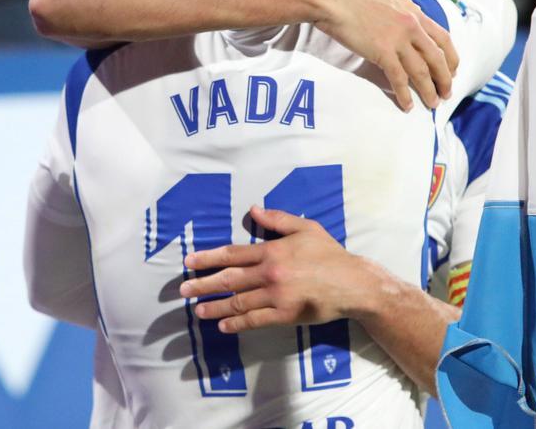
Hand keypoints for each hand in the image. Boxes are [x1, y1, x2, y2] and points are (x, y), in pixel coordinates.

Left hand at [180, 207, 377, 333]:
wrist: (352, 283)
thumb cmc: (329, 254)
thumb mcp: (305, 228)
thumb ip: (278, 219)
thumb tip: (253, 209)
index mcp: (272, 251)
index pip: (232, 254)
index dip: (208, 258)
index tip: (189, 262)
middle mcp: (270, 273)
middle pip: (229, 279)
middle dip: (203, 284)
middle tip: (183, 291)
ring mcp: (276, 296)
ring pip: (238, 302)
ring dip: (215, 306)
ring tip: (198, 310)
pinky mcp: (285, 315)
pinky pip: (255, 320)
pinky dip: (237, 323)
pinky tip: (223, 325)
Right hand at [313, 0, 457, 110]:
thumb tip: (407, 2)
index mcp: (413, 11)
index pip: (442, 36)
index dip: (450, 56)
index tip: (452, 69)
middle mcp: (411, 25)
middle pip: (437, 57)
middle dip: (445, 78)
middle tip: (447, 92)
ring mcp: (398, 39)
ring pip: (421, 71)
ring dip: (429, 90)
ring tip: (433, 103)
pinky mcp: (382, 52)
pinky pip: (398, 78)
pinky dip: (404, 94)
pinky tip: (407, 105)